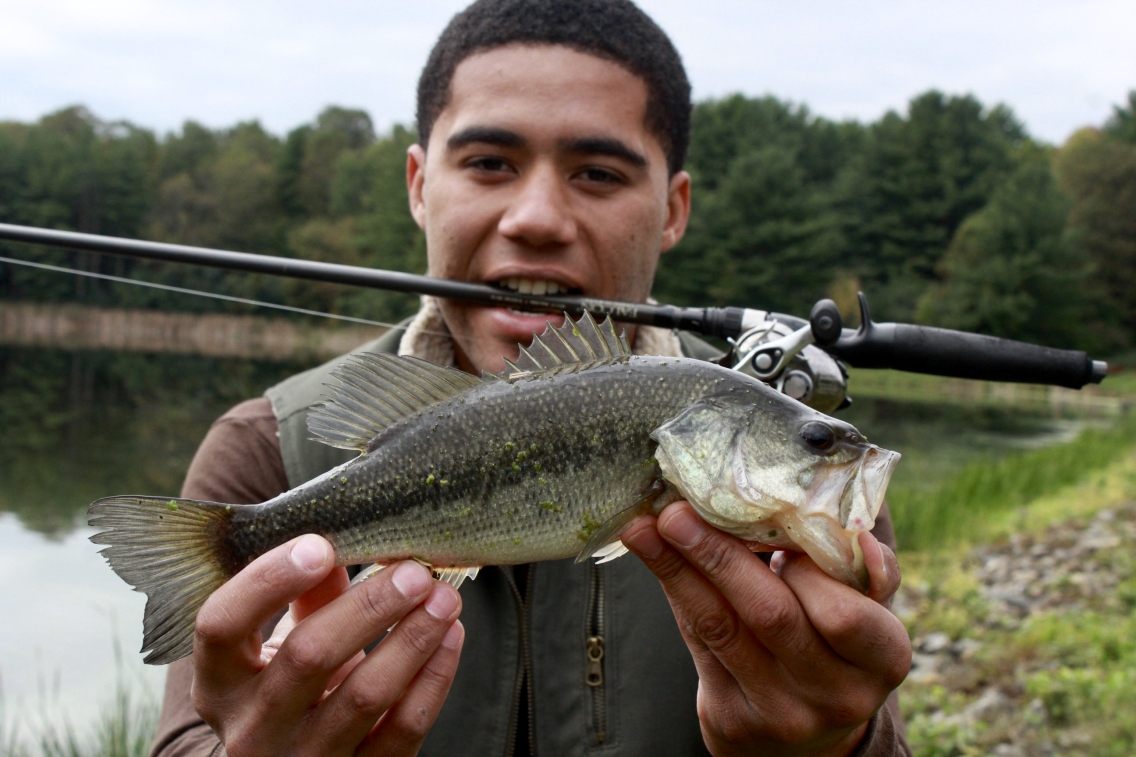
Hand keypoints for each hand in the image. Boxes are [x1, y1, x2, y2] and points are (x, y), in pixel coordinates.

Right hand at [190, 534, 463, 756]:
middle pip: (308, 654)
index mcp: (219, 682)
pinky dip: (434, 677)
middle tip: (414, 571)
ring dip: (412, 638)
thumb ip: (309, 595)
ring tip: (444, 598)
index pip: (220, 625)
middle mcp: (251, 728)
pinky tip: (450, 638)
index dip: (267, 580)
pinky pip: (403, 728)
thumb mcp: (283, 643)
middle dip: (370, 605)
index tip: (319, 544)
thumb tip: (346, 538)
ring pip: (364, 694)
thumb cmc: (291, 686)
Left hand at [621, 501, 909, 756]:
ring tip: (644, 528)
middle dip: (719, 557)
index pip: (843, 614)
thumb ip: (864, 572)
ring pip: (721, 627)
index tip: (773, 531)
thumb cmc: (837, 646)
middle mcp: (835, 695)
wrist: (807, 735)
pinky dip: (674, 591)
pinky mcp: (732, 719)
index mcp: (882, 661)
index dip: (805, 572)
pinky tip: (653, 556)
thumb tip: (862, 541)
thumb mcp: (868, 613)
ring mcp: (781, 713)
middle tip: (677, 512)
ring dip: (677, 569)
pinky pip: (697, 641)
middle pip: (771, 616)